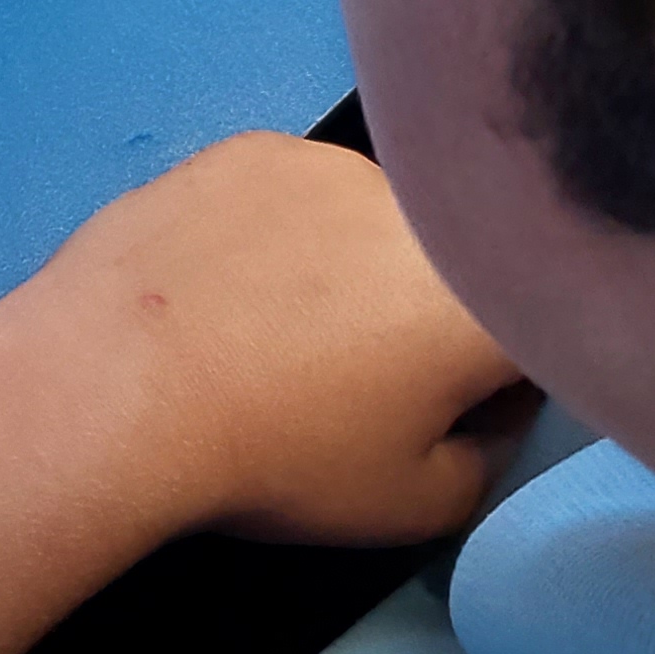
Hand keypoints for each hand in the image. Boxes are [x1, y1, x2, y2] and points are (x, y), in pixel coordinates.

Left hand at [0, 133, 517, 546]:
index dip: (507, 382)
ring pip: (379, 221)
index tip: (452, 414)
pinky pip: (297, 195)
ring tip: (274, 330)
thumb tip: (487, 411)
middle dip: (431, 316)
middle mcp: (427, 206)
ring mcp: (332, 162)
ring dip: (356, 266)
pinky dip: (281, 234)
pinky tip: (226, 286)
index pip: (545, 334)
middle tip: (357, 378)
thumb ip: (488, 457)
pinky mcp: (251, 147)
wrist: (110, 386)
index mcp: (486, 296)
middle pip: (460, 265)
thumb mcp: (415, 506)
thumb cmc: (275, 456)